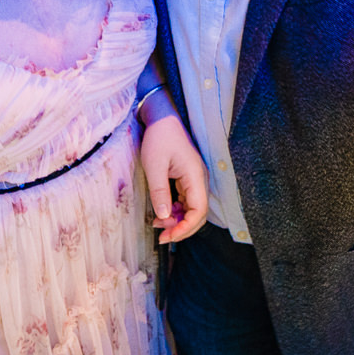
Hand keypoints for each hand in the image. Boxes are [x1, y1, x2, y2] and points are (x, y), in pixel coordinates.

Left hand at [139, 113, 208, 242]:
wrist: (163, 118)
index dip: (186, 227)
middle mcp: (199, 180)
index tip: (169, 235)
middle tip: (162, 236)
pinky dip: (175, 211)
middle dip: (182, 228)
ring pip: (192, 209)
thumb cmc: (159, 138)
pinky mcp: (188, 178)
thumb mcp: (154, 165)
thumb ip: (159, 191)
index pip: (199, 210)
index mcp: (195, 176)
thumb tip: (164, 217)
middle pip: (198, 213)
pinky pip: (186, 201)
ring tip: (158, 225)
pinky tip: (162, 213)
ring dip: (178, 220)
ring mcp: (194, 179)